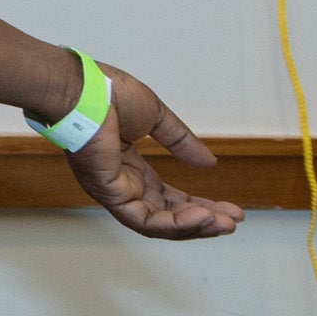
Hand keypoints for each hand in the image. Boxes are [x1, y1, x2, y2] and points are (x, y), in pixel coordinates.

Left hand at [64, 65, 245, 239]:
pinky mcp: (108, 193)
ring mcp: (112, 190)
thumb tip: (209, 163)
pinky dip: (174, 223)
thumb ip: (181, 142)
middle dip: (202, 221)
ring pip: (157, 224)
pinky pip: (144, 220)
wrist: (83, 88)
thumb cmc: (107, 93)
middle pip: (166, 215)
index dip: (198, 204)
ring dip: (193, 227)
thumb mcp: (155, 117)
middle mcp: (120, 182)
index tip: (229, 209)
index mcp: (128, 165)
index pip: (167, 197)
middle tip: (233, 222)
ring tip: (224, 224)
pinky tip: (202, 216)